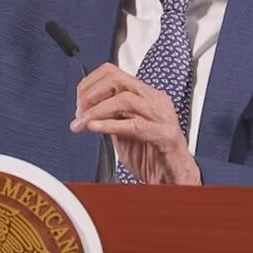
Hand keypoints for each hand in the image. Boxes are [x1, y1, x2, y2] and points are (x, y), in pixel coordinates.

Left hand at [70, 63, 199, 184]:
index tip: (78, 101)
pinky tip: (95, 128)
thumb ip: (110, 117)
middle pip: (118, 80)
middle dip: (92, 94)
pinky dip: (110, 125)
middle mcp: (155, 100)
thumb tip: (86, 110)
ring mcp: (161, 116)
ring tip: (83, 123)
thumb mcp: (124, 131)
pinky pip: (134, 125)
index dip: (90, 84)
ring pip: (124, 100)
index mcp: (146, 96)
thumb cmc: (152, 157)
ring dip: (96, 111)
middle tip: (79, 112)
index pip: (114, 73)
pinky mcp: (164, 135)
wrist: (174, 180)